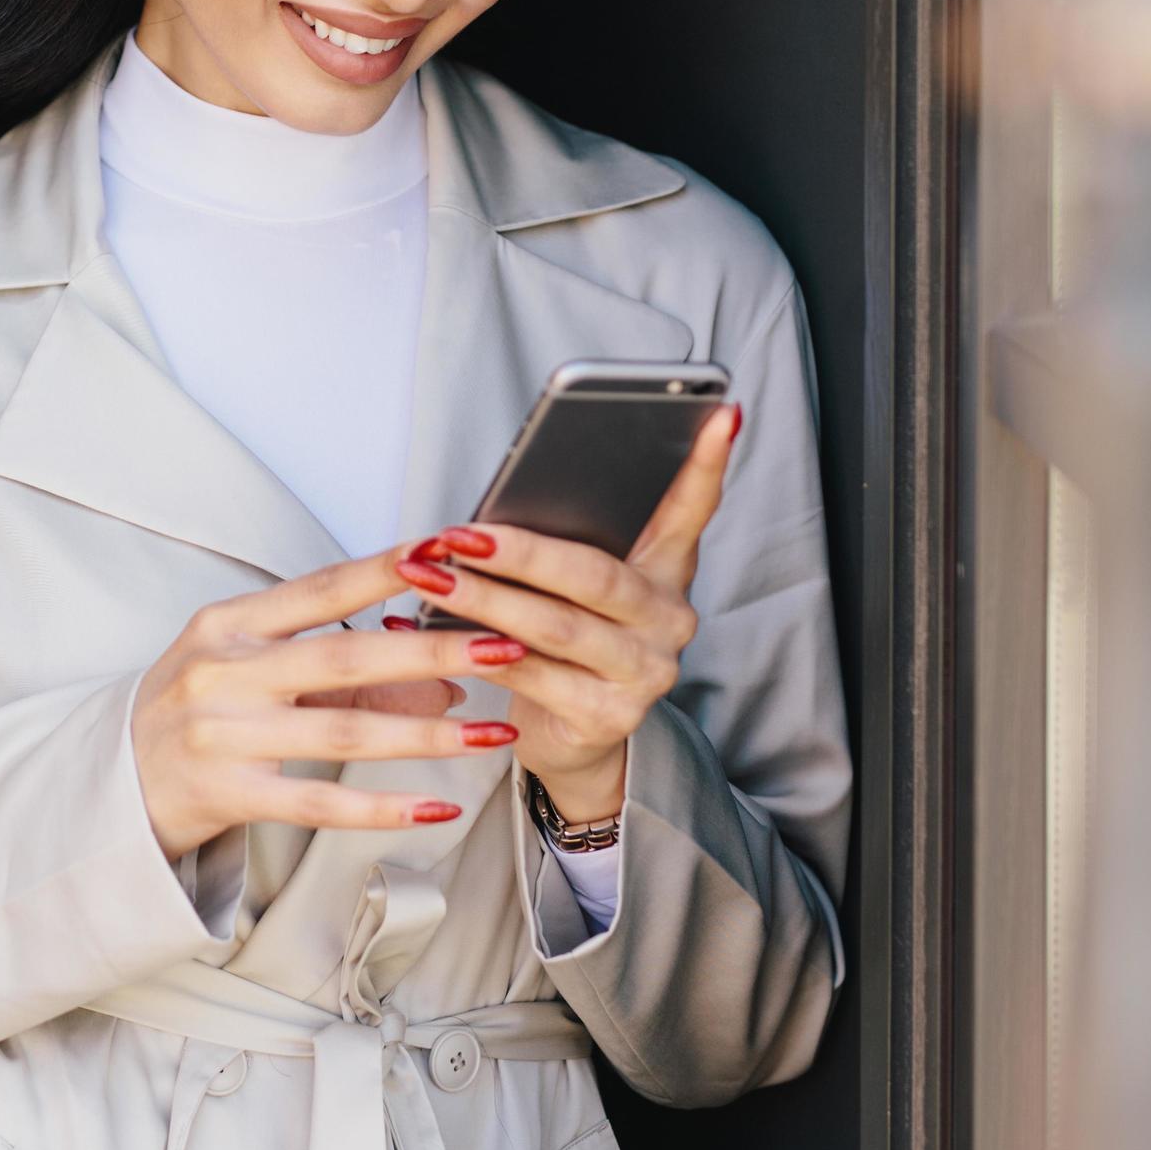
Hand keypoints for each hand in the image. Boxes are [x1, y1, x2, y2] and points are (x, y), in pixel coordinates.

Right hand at [132, 544, 534, 862]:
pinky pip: (322, 803)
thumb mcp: (252, 672)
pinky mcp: (230, 794)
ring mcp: (224, 735)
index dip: (388, 571)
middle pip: (343, 657)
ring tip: (494, 731)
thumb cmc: (195, 711)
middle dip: (431, 652)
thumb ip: (344, 674)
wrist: (114, 782)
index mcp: (228, 625)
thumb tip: (443, 684)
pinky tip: (440, 805)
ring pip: (344, 732)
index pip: (321, 589)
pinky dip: (385, 807)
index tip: (450, 555)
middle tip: (502, 647)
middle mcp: (223, 672)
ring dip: (427, 734)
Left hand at [395, 400, 743, 821]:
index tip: (721, 413)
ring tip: (429, 576)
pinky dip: (481, 654)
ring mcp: (646, 671)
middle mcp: (668, 619)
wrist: (569, 735)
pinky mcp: (611, 716)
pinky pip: (535, 677)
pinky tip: (439, 636)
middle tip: (457, 534)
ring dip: (482, 600)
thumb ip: (557, 547)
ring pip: (556, 626)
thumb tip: (489, 514)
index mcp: (664, 570)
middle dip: (518, 552)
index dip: (706, 465)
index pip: (690, 510)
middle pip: (594, 574)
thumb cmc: (560, 641)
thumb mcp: (569, 588)